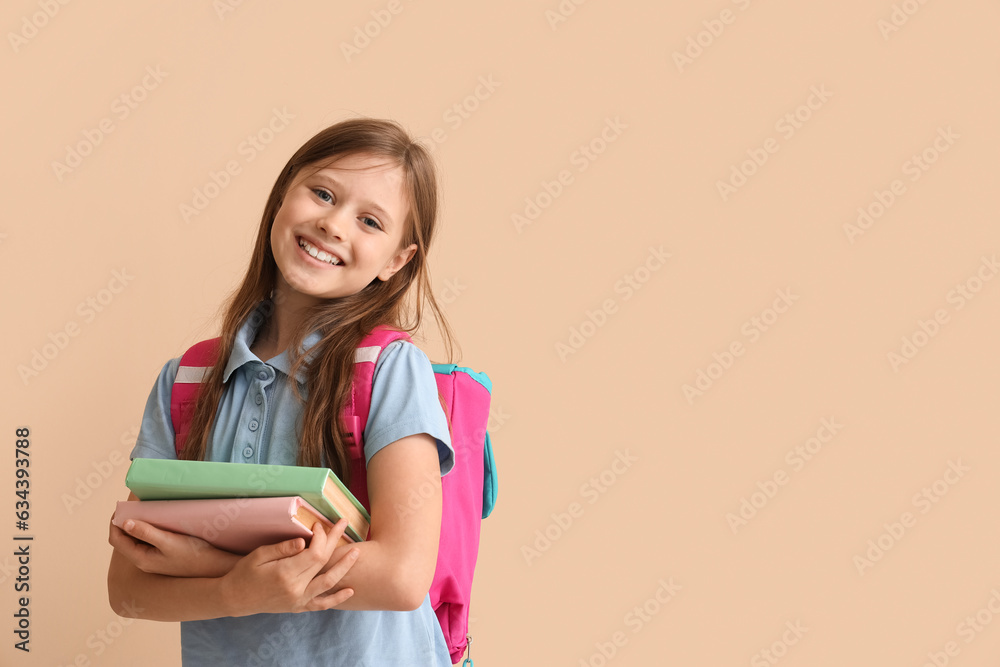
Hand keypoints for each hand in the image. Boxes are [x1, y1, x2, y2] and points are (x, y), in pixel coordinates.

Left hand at [108, 514, 239, 577]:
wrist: (213, 568)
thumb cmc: (192, 554)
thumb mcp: (169, 541)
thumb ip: (146, 532)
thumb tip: (125, 523)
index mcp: (140, 558)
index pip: (116, 539)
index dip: (114, 522)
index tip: (120, 507)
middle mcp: (143, 561)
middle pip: (124, 540)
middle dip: (124, 522)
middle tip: (131, 505)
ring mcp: (153, 560)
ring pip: (135, 540)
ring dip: (135, 525)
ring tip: (143, 510)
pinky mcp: (163, 556)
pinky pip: (147, 542)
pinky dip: (146, 530)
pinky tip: (157, 522)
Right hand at [219, 518, 359, 616]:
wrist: (234, 599)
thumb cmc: (244, 573)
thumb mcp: (259, 555)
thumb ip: (283, 548)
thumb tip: (304, 541)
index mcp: (285, 574)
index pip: (314, 553)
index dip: (321, 537)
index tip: (319, 525)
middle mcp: (295, 589)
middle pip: (323, 564)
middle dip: (334, 542)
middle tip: (344, 524)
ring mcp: (298, 600)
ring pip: (328, 583)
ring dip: (344, 567)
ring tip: (356, 553)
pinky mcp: (298, 607)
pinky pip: (321, 605)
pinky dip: (336, 599)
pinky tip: (350, 591)